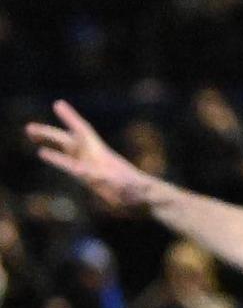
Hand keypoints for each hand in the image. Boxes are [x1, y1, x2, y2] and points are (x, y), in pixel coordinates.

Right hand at [23, 101, 161, 215]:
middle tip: (28, 127)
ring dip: (48, 141)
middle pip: (68, 141)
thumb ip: (117, 183)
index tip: (59, 104)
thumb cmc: (142, 196)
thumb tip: (98, 177)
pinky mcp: (91, 178)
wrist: (149, 203)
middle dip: (48, 133)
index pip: (83, 133)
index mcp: (101, 157)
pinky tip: (44, 154)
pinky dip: (56, 157)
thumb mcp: (130, 189)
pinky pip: (69, 164)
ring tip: (29, 132)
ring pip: (66, 150)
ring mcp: (92, 166)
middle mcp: (94, 158)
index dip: (71, 118)